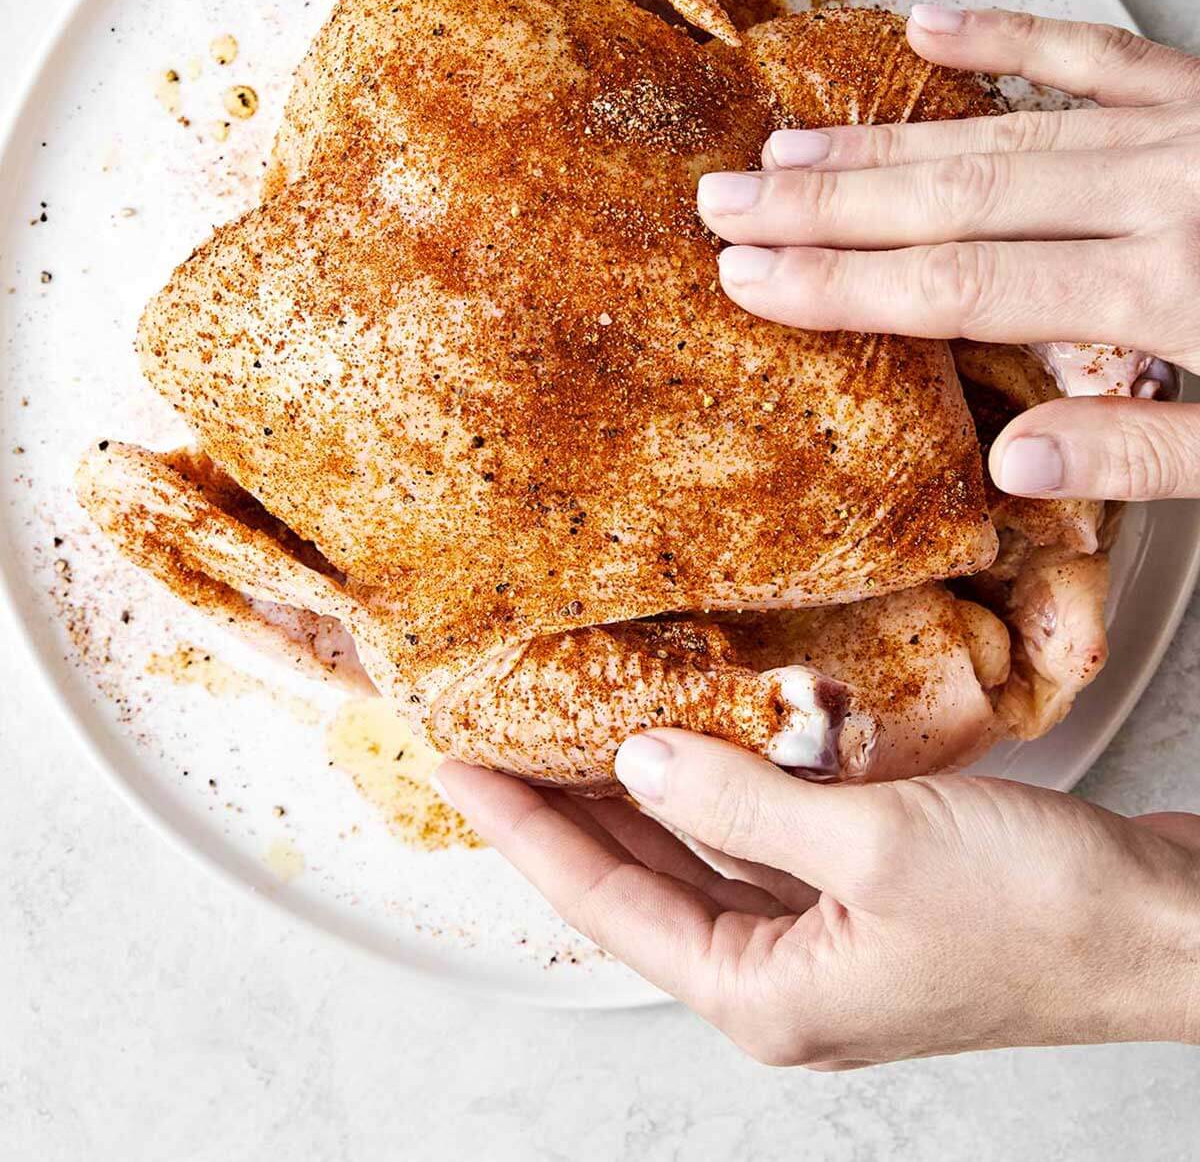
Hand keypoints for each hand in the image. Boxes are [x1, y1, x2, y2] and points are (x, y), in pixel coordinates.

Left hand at [438, 736, 1199, 1064]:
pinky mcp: (870, 905)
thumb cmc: (1040, 914)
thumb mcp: (872, 846)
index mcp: (763, 995)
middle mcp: (782, 982)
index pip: (600, 903)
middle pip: (638, 885)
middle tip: (494, 740)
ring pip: (700, 861)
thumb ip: (744, 800)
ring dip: (640, 798)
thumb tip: (639, 760)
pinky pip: (767, 845)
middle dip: (562, 814)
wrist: (1165, 933)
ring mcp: (827, 946)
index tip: (455, 769)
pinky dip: (727, 794)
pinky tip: (701, 744)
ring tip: (570, 730)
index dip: (520, 831)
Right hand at [697, 6, 1199, 500]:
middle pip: (955, 199)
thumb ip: (1143, 453)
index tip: (751, 278)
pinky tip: (929, 24)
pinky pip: (1094, 49)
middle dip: (825, 204)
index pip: (964, 287)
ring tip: (786, 150)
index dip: (843, 284)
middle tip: (727, 201)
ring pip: (999, 132)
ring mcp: (1179, 128)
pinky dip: (1008, 34)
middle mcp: (1159, 195)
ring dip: (882, 141)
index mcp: (1166, 292)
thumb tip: (1011, 464)